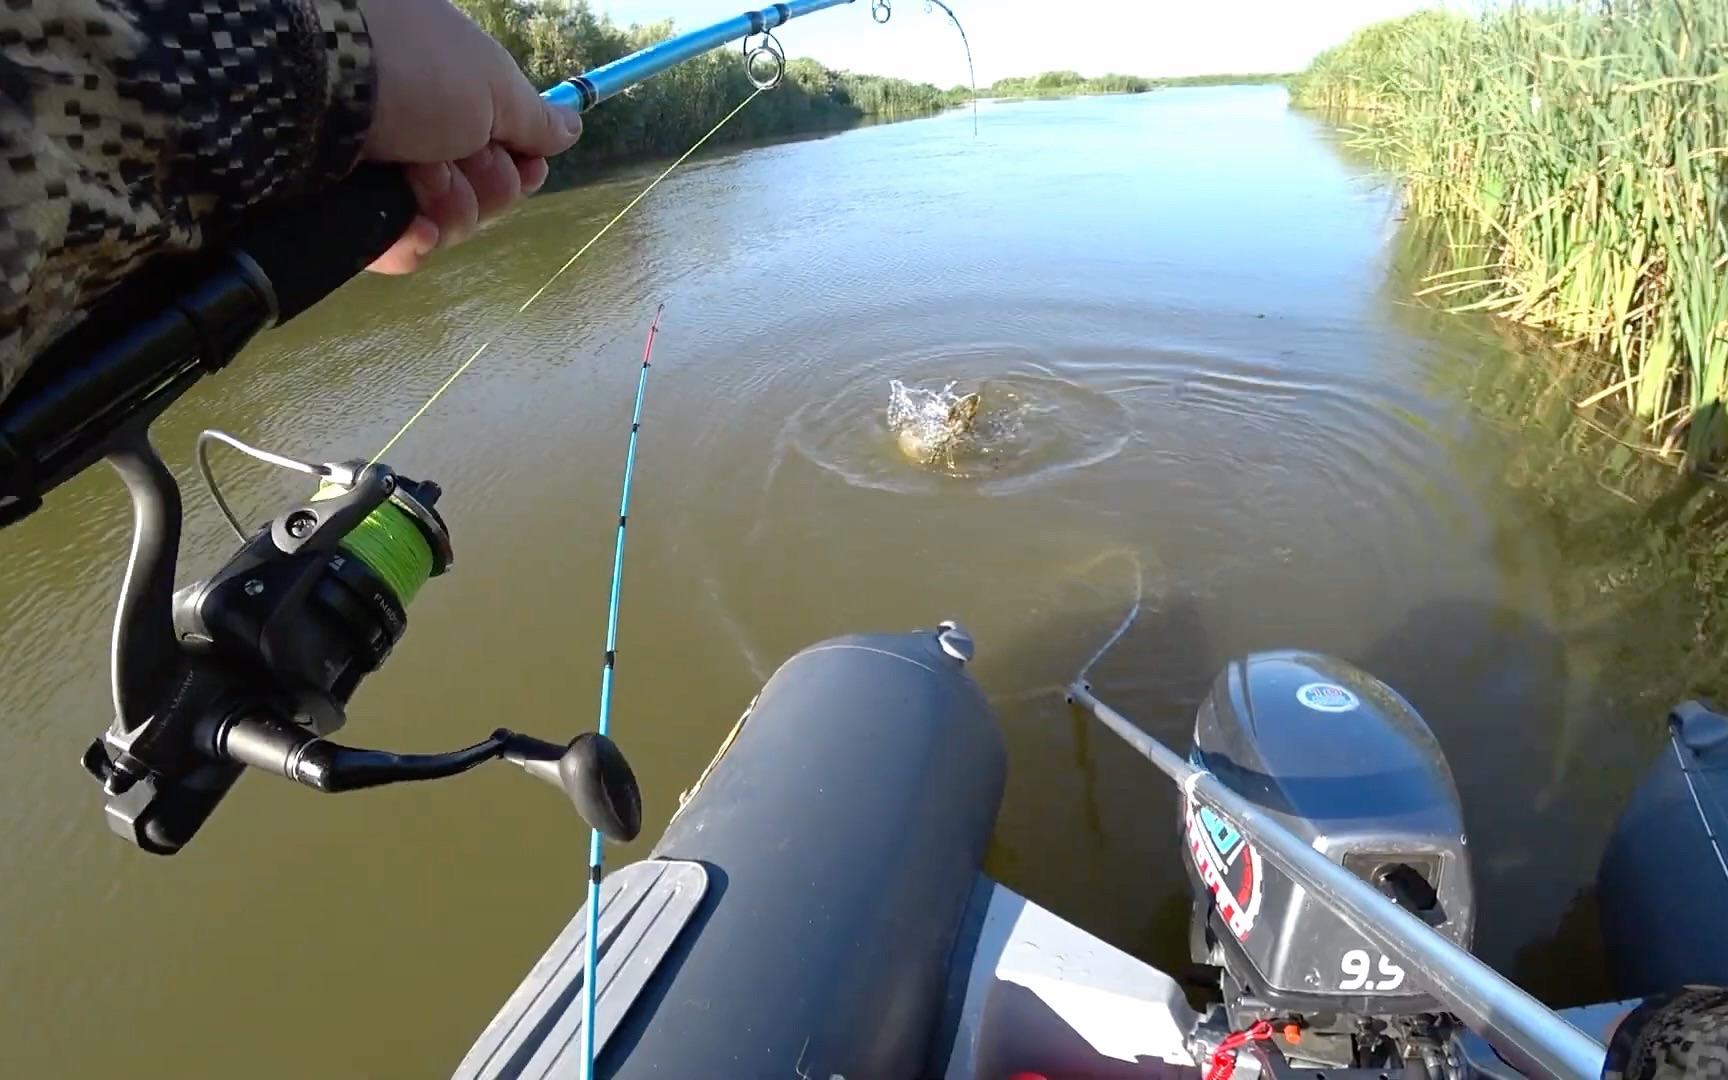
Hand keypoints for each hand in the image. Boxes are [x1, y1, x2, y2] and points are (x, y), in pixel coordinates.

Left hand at [356, 0, 583, 273]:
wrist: (307, 90)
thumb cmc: (412, 69)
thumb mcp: (491, 82)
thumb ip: (535, 117)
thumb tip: (572, 128)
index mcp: (447, 83)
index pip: (503, 140)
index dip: (520, 161)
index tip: (523, 164)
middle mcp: (414, 124)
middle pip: (480, 186)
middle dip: (483, 184)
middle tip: (458, 157)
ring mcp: (378, 167)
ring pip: (444, 222)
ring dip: (448, 208)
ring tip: (421, 179)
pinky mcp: (345, 209)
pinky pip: (398, 246)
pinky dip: (409, 242)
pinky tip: (408, 226)